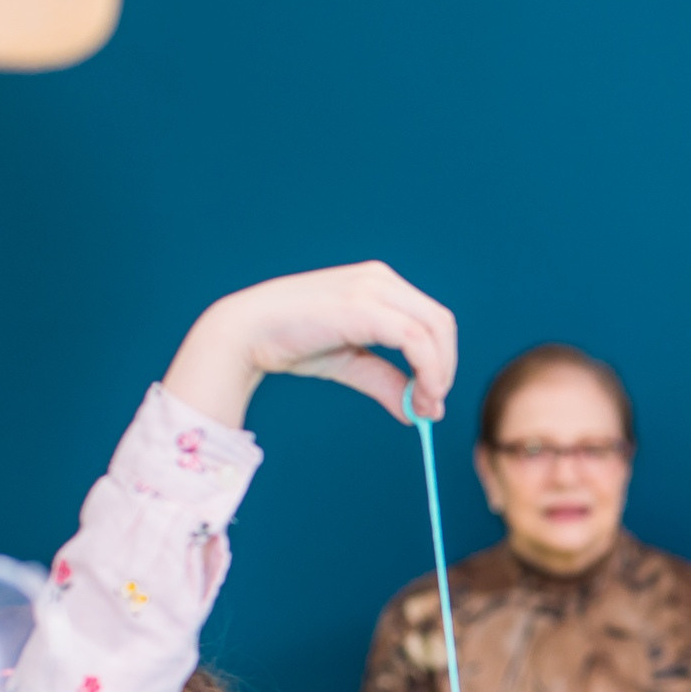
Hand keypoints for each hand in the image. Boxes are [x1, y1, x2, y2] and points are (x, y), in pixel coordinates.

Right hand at [160, 262, 457, 430]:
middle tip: (432, 406)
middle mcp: (380, 279)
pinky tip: (419, 396)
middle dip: (445, 367)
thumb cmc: (293, 343)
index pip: (431, 319)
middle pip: (440, 323)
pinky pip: (415, 340)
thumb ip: (386, 381)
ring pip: (434, 329)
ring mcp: (372, 288)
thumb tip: (422, 412)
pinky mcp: (364, 306)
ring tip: (424, 406)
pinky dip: (428, 371)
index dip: (441, 359)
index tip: (432, 398)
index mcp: (379, 284)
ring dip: (439, 373)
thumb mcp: (351, 363)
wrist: (245, 333)